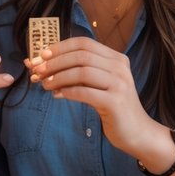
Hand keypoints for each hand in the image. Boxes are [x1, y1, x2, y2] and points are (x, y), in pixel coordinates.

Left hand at [30, 37, 160, 155]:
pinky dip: (67, 92)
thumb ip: (78, 73)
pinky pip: (85, 92)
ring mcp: (119, 83)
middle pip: (81, 55)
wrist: (137, 132)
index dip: (60, 47)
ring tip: (44, 85)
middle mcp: (120, 67)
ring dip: (58, 77)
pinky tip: (56, 95)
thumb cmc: (113, 107)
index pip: (84, 43)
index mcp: (116, 58)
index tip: (41, 55)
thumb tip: (44, 65)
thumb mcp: (98, 85)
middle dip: (55, 61)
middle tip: (37, 71)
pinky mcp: (115, 102)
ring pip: (82, 71)